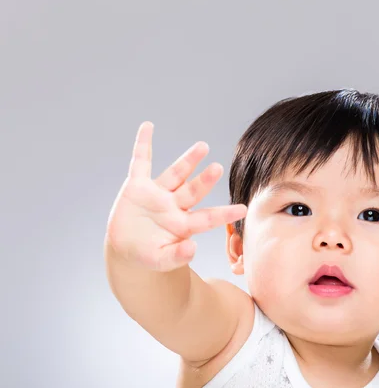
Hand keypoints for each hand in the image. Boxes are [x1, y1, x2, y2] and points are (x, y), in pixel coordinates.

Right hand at [105, 122, 246, 271]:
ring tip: (203, 146)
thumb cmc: (147, 255)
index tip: (243, 209)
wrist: (125, 247)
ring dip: (188, 160)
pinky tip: (148, 126)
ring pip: (176, 173)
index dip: (225, 214)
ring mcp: (157, 194)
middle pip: (193, 191)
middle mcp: (175, 205)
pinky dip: (142, 144)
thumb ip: (176, 256)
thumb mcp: (160, 260)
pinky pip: (140, 162)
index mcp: (183, 225)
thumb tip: (192, 250)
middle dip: (205, 180)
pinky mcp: (137, 186)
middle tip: (218, 168)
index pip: (208, 218)